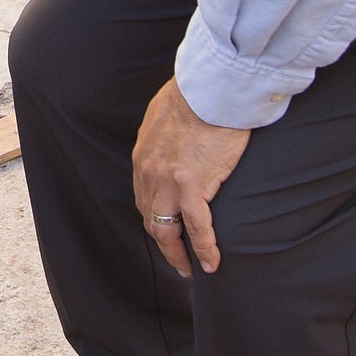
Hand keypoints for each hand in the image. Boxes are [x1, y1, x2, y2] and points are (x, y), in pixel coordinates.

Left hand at [130, 82, 249, 275]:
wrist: (211, 87)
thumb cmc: (198, 94)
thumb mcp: (167, 114)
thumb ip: (166, 133)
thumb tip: (176, 138)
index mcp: (143, 156)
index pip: (144, 197)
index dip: (155, 217)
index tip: (166, 230)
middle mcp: (149, 173)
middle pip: (151, 219)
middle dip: (163, 243)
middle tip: (176, 259)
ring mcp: (169, 182)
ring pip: (167, 230)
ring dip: (178, 254)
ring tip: (190, 268)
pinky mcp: (193, 186)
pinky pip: (197, 228)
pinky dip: (204, 249)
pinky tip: (211, 262)